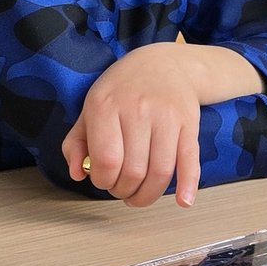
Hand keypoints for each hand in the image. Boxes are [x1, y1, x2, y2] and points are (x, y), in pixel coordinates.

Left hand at [63, 42, 258, 207]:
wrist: (163, 64)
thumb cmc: (122, 90)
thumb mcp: (90, 108)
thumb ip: (75, 143)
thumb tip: (77, 174)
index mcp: (106, 106)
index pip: (106, 160)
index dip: (103, 180)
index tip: (103, 180)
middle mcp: (138, 109)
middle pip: (134, 170)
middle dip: (124, 190)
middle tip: (121, 189)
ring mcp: (166, 117)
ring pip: (160, 171)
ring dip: (148, 195)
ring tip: (139, 196)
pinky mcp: (189, 124)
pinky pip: (190, 160)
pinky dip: (188, 185)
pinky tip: (183, 201)